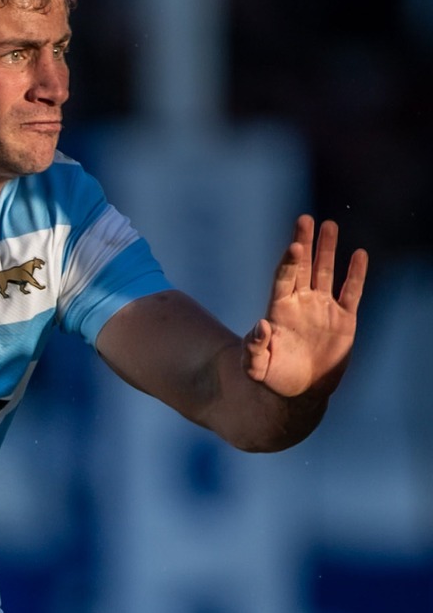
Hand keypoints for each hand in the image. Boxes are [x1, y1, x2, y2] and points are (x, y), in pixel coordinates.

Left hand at [246, 216, 366, 398]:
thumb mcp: (256, 368)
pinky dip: (356, 275)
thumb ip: (254, 348)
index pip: (283, 280)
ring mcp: (323, 309)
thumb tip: (261, 325)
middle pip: (302, 267)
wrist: (299, 393)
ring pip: (326, 273)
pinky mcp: (344, 319)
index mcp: (279, 311)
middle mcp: (300, 304)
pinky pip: (351, 292)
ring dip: (328, 250)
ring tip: (329, 224)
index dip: (288, 263)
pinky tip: (359, 255)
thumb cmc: (273, 379)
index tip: (294, 246)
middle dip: (304, 243)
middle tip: (305, 219)